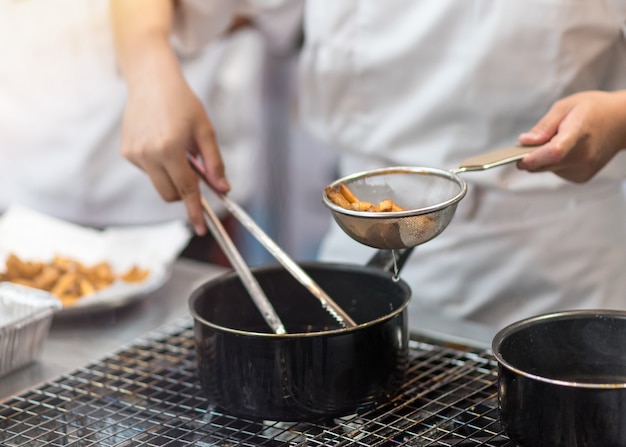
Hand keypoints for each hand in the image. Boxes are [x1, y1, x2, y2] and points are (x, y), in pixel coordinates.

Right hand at [120, 53, 228, 234]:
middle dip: (184, 193)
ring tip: (176, 147)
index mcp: (170, 149)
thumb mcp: (206, 131)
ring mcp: (134, 154)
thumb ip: (214, 163)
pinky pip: (148, 171)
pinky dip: (159, 165)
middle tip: (196, 173)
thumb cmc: (183, 104)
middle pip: (170, 194)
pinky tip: (160, 141)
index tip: (201, 229)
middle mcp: (148, 154)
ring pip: (159, 183)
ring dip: (172, 176)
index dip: (194, 211)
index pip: (186, 190)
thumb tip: (223, 190)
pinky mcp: (126, 152)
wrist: (151, 81)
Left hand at [517, 90, 625, 181]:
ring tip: (558, 141)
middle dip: (530, 156)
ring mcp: (584, 169)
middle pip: (545, 164)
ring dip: (543, 158)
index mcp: (578, 132)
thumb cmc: (593, 110)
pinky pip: (556, 172)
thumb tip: (524, 142)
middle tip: (531, 142)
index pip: (554, 151)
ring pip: (547, 169)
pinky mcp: (582, 177)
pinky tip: (566, 151)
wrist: (621, 122)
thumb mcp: (565, 106)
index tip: (518, 158)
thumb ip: (544, 126)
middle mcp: (583, 155)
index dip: (534, 157)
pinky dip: (553, 163)